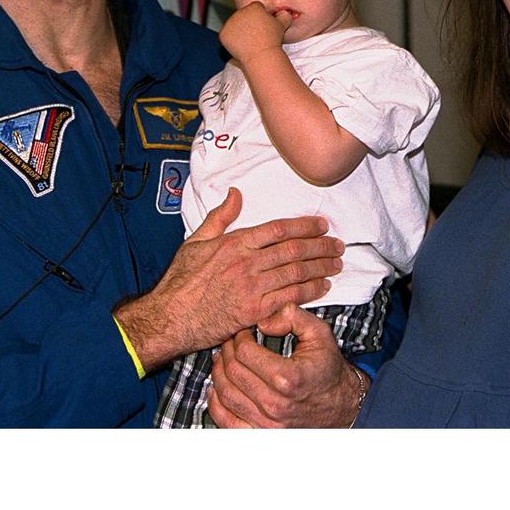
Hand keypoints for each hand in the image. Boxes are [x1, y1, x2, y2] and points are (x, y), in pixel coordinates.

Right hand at [114, 190, 343, 371]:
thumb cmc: (180, 281)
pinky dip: (309, 292)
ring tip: (336, 264)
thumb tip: (235, 193)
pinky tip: (322, 288)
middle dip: (320, 246)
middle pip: (293, 250)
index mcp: (234, 242)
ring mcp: (252, 287)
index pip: (278, 229)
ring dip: (320, 268)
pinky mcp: (254, 311)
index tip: (321, 225)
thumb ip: (219, 217)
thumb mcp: (195, 241)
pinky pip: (289, 298)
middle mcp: (247, 262)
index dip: (304, 226)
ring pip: (295, 273)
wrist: (170, 317)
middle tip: (338, 245)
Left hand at [205, 304, 364, 427]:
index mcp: (287, 378)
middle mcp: (275, 404)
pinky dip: (216, 403)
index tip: (243, 334)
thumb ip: (293, 316)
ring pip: (225, 394)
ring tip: (223, 360)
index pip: (244, 353)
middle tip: (231, 343)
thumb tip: (263, 321)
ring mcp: (266, 423)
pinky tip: (218, 388)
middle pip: (232, 372)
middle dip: (227, 352)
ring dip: (218, 373)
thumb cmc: (327, 369)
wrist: (341, 404)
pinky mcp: (261, 434)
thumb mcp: (319, 334)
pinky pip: (226, 420)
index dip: (239, 338)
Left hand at [218, 2, 290, 64]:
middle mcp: (240, 12)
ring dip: (239, 31)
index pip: (256, 8)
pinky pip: (227, 35)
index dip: (260, 17)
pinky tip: (241, 46)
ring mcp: (230, 22)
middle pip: (244, 15)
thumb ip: (283, 16)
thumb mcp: (282, 25)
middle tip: (255, 36)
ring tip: (249, 42)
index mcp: (254, 7)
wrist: (261, 55)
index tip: (262, 27)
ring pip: (235, 25)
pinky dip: (231, 40)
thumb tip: (284, 13)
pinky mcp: (223, 33)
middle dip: (248, 23)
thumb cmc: (272, 41)